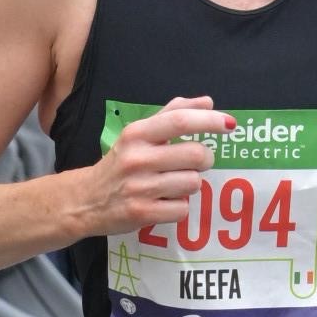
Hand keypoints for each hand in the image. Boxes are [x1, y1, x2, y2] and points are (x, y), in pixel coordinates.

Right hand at [84, 95, 233, 235]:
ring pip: (193, 183)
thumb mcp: (139, 134)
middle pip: (195, 155)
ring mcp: (140, 187)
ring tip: (173, 184)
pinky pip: (182, 209)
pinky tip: (164, 202)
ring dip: (191, 184)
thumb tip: (207, 102)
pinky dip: (179, 207)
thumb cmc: (120, 163)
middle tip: (198, 162)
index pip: (180, 121)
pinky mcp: (142, 213)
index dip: (210, 121)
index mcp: (137, 134)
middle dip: (205, 159)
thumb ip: (172, 114)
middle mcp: (137, 158)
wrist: (86, 200)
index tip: (230, 124)